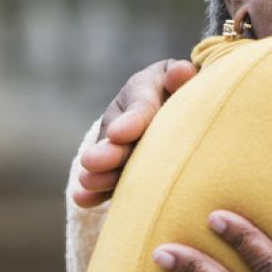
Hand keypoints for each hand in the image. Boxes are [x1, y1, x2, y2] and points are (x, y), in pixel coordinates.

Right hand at [70, 58, 195, 207]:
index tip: (119, 134)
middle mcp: (125, 115)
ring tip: (90, 182)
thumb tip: (181, 72)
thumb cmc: (187, 88)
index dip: (132, 121)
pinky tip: (84, 199)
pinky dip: (96, 190)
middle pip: (119, 137)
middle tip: (94, 162)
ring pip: (110, 161)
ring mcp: (118, 142)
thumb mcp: (184, 78)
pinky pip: (108, 178)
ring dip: (101, 173)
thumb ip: (182, 77)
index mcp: (144, 88)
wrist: (178, 100)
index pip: (141, 105)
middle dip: (109, 151)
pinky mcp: (119, 166)